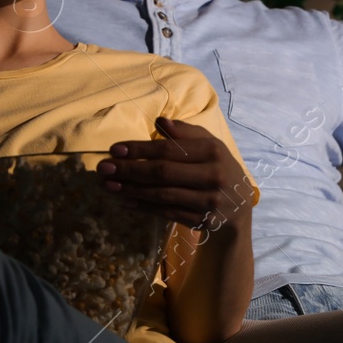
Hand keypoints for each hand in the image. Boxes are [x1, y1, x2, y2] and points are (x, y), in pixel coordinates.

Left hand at [98, 117, 254, 231]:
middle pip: (163, 173)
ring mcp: (208, 201)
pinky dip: (145, 207)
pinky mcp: (202, 220)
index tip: (114, 149)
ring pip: (162, 195)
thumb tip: (160, 122)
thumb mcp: (209, 144)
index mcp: (213, 151)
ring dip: (131, 190)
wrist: (239, 206)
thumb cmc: (218, 167)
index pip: (169, 149)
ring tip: (108, 185)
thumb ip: (185, 132)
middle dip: (129, 170)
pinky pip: (167, 213)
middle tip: (103, 169)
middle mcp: (213, 176)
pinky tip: (126, 200)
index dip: (139, 150)